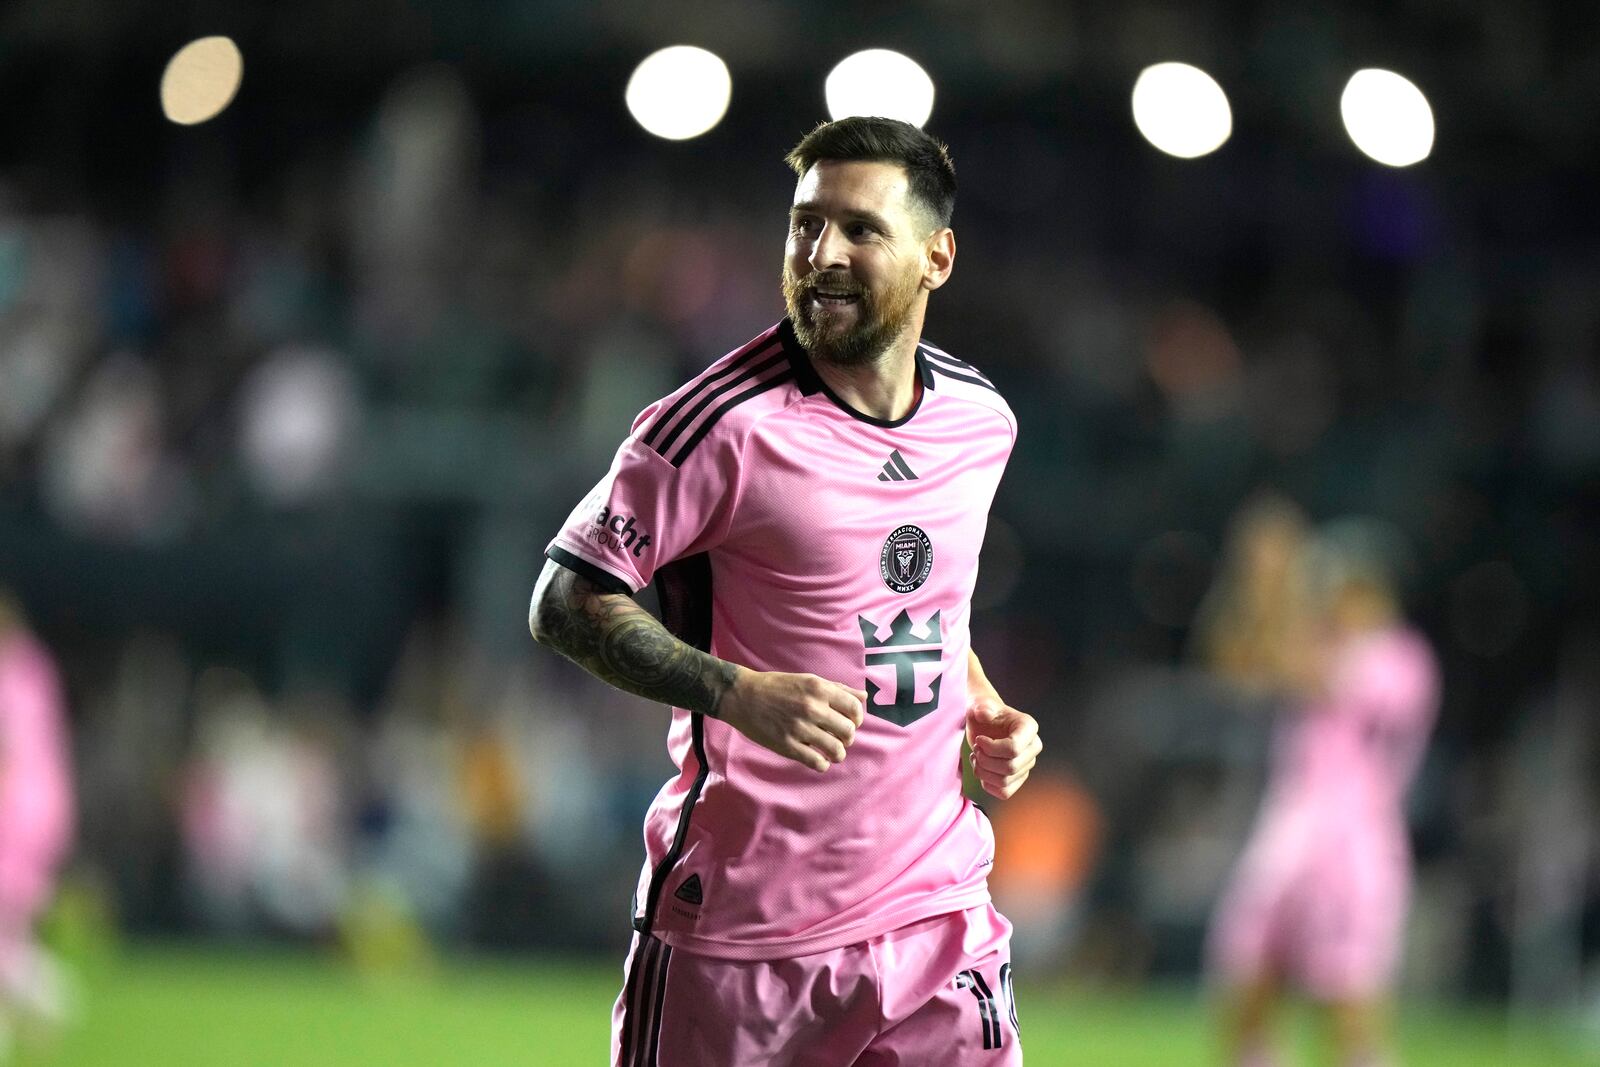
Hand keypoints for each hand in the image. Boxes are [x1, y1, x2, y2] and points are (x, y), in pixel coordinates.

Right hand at [715, 669, 866, 772]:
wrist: (743, 696)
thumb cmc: (777, 687)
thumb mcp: (808, 680)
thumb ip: (837, 689)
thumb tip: (864, 697)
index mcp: (819, 689)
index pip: (855, 708)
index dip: (857, 719)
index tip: (849, 723)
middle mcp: (812, 708)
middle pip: (848, 731)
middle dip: (847, 738)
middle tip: (839, 738)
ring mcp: (799, 728)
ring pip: (836, 750)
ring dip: (837, 754)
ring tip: (831, 752)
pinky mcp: (787, 745)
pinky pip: (817, 762)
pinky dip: (822, 764)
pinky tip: (817, 758)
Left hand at [965, 697, 1041, 799]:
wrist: (982, 723)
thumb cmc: (982, 712)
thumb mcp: (979, 705)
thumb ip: (982, 706)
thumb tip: (985, 713)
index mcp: (1028, 727)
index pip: (1013, 749)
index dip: (991, 748)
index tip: (979, 739)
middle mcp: (1033, 747)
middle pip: (1010, 767)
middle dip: (985, 761)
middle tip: (975, 749)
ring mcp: (1026, 764)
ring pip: (1005, 782)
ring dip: (983, 772)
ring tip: (976, 757)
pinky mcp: (1018, 777)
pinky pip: (1004, 792)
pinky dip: (987, 784)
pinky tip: (981, 769)